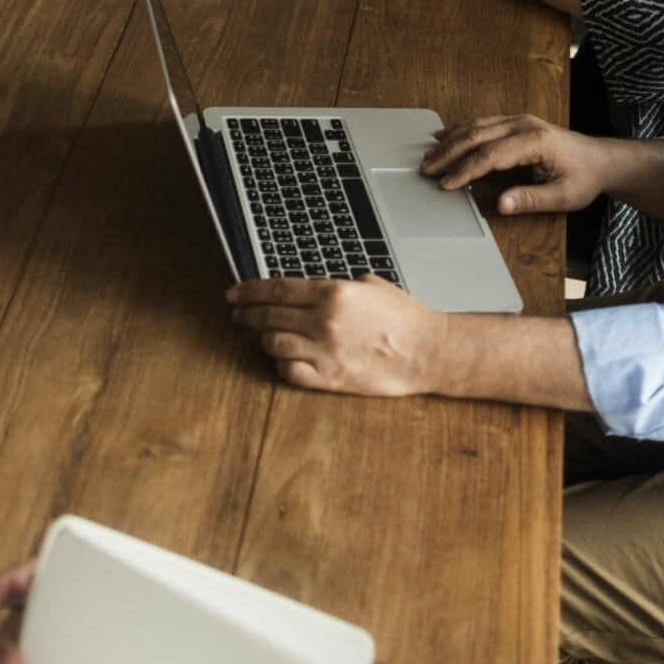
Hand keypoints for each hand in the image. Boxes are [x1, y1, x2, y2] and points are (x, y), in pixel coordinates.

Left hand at [226, 276, 452, 395]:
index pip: (276, 289)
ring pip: (274, 343)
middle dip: (247, 314)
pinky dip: (281, 364)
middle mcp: (324, 321)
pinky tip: (284, 358)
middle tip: (237, 314)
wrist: (428, 351)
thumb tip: (308, 288)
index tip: (235, 294)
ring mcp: (325, 351)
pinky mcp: (331, 378)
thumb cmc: (404, 318)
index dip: (250, 291)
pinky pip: (290, 371)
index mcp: (333, 293)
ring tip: (262, 336)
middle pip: (269, 315)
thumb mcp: (369, 285)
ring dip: (264, 339)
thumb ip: (335, 285)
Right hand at [419, 114, 614, 210]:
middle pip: (477, 136)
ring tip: (429, 155)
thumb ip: (531, 199)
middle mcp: (524, 125)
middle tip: (427, 169)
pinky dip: (461, 130)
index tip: (446, 183)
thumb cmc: (584, 177)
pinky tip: (445, 135)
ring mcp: (519, 120)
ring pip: (476, 126)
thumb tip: (501, 205)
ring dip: (451, 140)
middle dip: (449, 153)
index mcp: (535, 141)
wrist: (601, 159)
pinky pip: (483, 123)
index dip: (465, 170)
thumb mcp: (564, 196)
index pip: (490, 156)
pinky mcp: (516, 122)